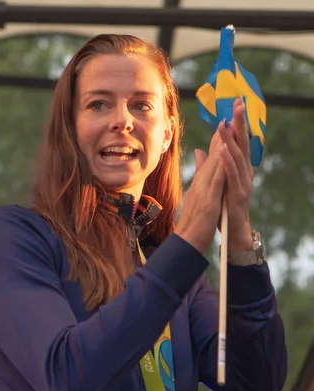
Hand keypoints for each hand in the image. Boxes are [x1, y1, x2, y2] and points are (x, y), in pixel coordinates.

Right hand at [174, 129, 225, 254]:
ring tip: (229, 122)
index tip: (227, 121)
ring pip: (215, 162)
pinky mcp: (208, 200)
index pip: (212, 157)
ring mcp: (204, 191)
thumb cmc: (191, 223)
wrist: (185, 242)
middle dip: (223, 133)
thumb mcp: (196, 198)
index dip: (220, 139)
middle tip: (231, 111)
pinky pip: (216, 179)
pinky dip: (220, 163)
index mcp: (201, 184)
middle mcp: (201, 183)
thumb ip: (199, 178)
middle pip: (214, 154)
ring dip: (222, 142)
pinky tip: (225, 151)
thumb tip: (199, 160)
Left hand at [218, 98, 253, 252]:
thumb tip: (202, 150)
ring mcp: (242, 184)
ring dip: (232, 140)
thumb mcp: (216, 184)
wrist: (232, 232)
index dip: (235, 123)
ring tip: (227, 124)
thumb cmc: (224, 208)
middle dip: (240, 124)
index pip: (236, 142)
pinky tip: (223, 152)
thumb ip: (209, 166)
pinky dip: (228, 163)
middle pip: (242, 144)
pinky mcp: (238, 196)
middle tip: (239, 103)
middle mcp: (243, 173)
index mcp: (238, 169)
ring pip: (238, 158)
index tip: (233, 104)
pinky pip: (233, 177)